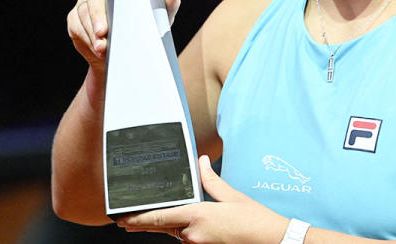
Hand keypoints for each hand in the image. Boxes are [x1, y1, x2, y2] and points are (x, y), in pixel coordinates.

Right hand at [66, 0, 183, 70]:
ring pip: (83, 13)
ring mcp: (84, 6)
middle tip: (104, 31)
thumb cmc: (146, 30)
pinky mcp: (75, 23)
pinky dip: (88, 39)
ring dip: (93, 32)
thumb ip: (167, 4)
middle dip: (97, 14)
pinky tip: (97, 49)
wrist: (130, 58)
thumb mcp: (159, 19)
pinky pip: (77, 27)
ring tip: (104, 48)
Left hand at [117, 155, 287, 243]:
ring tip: (147, 219)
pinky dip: (181, 232)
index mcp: (198, 216)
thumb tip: (201, 161)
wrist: (273, 241)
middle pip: (162, 227)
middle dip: (143, 224)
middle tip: (124, 220)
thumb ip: (211, 180)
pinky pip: (187, 239)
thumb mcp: (232, 196)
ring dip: (164, 226)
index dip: (138, 218)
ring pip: (175, 233)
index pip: (159, 217)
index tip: (122, 216)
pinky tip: (181, 225)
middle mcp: (194, 234)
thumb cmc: (255, 220)